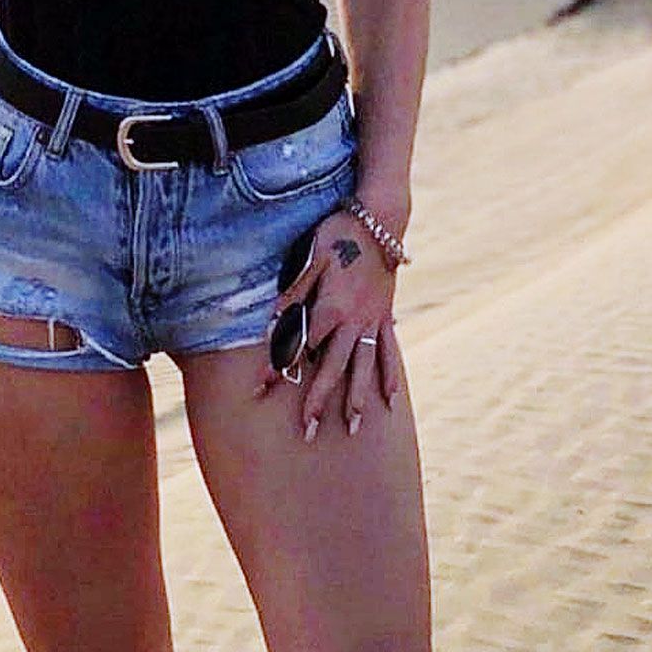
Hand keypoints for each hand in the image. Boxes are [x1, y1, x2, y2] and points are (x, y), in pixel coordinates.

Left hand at [252, 207, 402, 440]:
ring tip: (352, 428)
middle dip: (319, 401)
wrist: (380, 219)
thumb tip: (272, 318)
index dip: (279, 367)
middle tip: (308, 432)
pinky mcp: (385, 316)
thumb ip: (294, 291)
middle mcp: (353, 321)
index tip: (262, 390)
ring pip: (363, 367)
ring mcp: (372, 321)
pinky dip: (388, 375)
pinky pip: (389, 351)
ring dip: (357, 399)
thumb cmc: (338, 233)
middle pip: (333, 368)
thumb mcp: (310, 256)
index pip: (299, 344)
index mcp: (330, 307)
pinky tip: (388, 400)